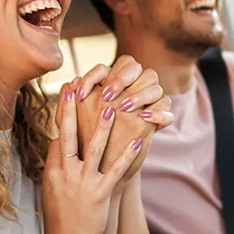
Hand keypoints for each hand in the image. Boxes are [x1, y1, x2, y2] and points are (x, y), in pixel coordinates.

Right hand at [41, 83, 143, 233]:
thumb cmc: (60, 214)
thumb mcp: (50, 187)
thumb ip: (55, 164)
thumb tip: (58, 141)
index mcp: (53, 170)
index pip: (58, 136)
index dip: (64, 115)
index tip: (68, 93)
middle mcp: (66, 173)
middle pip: (69, 136)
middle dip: (72, 110)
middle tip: (76, 86)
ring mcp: (83, 183)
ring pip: (94, 149)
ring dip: (103, 127)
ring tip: (111, 106)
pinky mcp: (100, 194)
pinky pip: (115, 170)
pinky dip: (127, 155)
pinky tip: (137, 140)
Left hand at [73, 56, 174, 181]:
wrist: (101, 167)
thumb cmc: (83, 142)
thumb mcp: (71, 123)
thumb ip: (67, 102)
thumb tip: (72, 84)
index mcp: (108, 84)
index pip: (104, 66)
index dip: (95, 74)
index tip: (81, 93)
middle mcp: (129, 89)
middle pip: (135, 67)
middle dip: (121, 79)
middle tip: (107, 97)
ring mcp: (145, 103)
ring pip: (154, 85)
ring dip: (140, 94)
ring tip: (125, 108)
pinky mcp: (154, 121)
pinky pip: (166, 108)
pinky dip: (159, 112)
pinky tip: (146, 117)